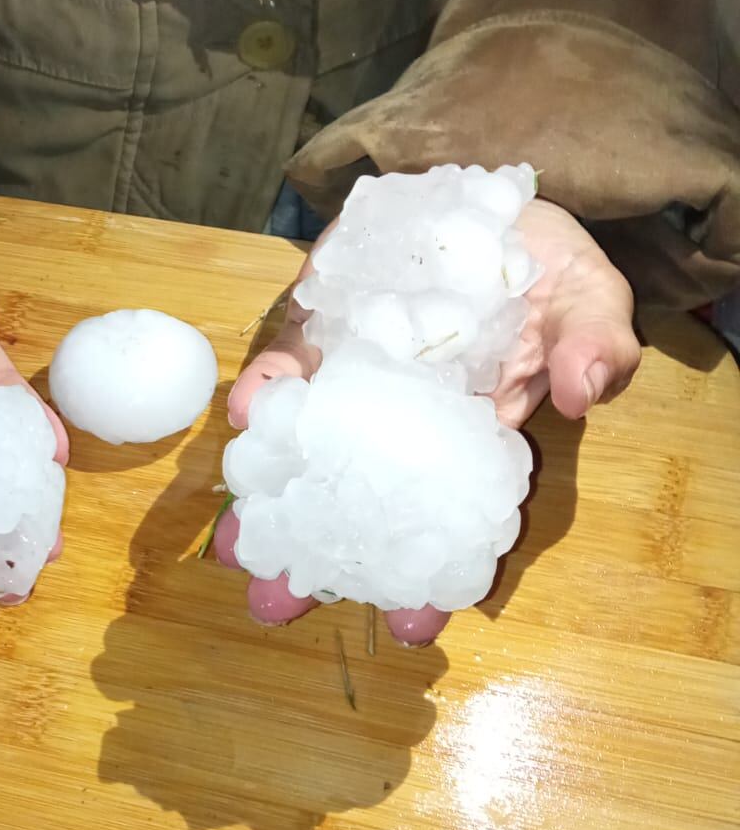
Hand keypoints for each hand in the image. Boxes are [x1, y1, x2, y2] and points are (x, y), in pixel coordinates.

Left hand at [221, 198, 640, 642]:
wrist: (495, 203)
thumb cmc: (551, 271)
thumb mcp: (593, 304)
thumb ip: (596, 346)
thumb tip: (582, 390)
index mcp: (473, 443)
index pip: (448, 527)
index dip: (431, 580)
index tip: (412, 626)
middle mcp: (404, 425)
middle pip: (357, 505)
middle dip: (316, 559)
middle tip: (273, 607)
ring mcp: (356, 380)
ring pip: (306, 452)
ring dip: (266, 496)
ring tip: (233, 545)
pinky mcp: (321, 328)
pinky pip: (289, 366)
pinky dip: (267, 387)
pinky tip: (248, 410)